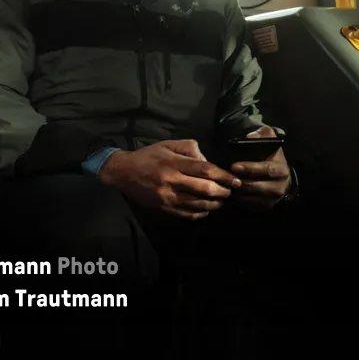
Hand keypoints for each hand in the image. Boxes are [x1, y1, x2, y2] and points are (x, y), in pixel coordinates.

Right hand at [99, 139, 241, 219]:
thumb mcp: (168, 145)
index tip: (235, 180)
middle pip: (205, 189)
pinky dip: (200, 213)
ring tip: (221, 201)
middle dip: (223, 192)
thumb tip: (208, 161)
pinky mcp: (164, 208)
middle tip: (231, 191)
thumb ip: (190, 148)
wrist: (122, 172)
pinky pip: (187, 214)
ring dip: (214, 204)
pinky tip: (206, 209)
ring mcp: (168, 197)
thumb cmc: (148, 156)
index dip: (224, 176)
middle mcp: (172, 181)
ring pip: (198, 204)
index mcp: (174, 163)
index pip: (205, 170)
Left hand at [230, 126, 291, 209]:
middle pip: (256, 186)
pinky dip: (237, 199)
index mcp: (281, 169)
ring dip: (236, 191)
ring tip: (223, 184)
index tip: (234, 165)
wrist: (279, 176)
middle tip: (225, 176)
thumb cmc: (270, 156)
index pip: (267, 169)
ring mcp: (272, 198)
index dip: (250, 168)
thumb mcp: (270, 141)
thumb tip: (251, 137)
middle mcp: (279, 186)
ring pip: (250, 197)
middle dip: (239, 181)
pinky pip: (248, 204)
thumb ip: (262, 135)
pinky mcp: (264, 206)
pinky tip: (228, 192)